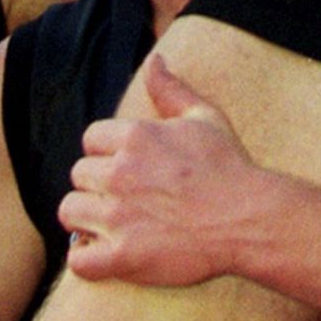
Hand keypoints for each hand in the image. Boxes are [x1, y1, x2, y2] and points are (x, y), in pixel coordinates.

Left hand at [61, 54, 268, 284]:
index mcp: (135, 136)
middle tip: (126, 198)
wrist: (250, 219)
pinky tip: (106, 254)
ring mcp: (119, 216)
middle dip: (97, 186)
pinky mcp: (124, 256)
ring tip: (112, 224)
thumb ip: (170, 88)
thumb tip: (154, 59)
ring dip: (86, 220)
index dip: (107, 154)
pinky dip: (87, 259)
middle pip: (78, 175)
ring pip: (70, 213)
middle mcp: (120, 173)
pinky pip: (78, 260)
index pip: (90, 140)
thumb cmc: (229, 167)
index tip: (128, 168)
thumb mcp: (204, 116)